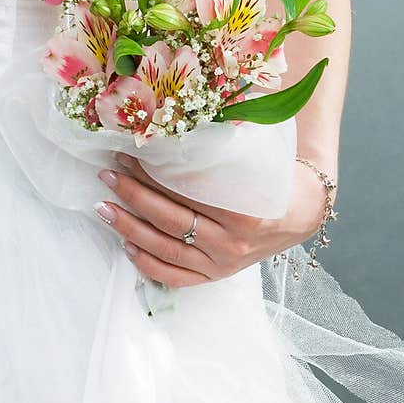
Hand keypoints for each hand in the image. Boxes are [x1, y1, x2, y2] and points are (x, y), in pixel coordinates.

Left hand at [94, 154, 330, 287]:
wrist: (300, 214)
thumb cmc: (274, 179)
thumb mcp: (256, 158)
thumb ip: (220, 147)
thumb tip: (172, 125)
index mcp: (245, 212)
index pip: (186, 192)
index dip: (152, 173)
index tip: (128, 153)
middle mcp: (231, 244)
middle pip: (171, 221)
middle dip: (133, 195)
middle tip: (107, 174)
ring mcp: (222, 265)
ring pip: (166, 250)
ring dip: (129, 228)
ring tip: (103, 207)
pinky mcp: (215, 277)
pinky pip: (175, 277)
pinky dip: (147, 264)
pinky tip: (126, 246)